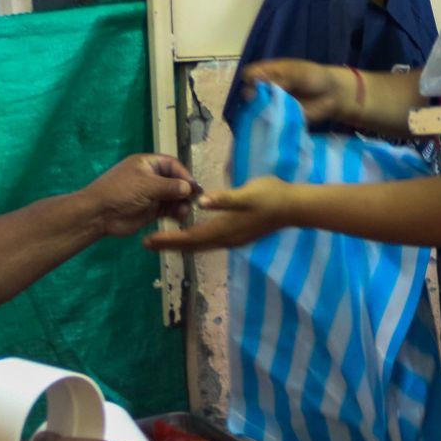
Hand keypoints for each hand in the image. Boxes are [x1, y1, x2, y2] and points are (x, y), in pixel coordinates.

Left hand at [82, 153, 195, 238]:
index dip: (184, 174)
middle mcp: (152, 177)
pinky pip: (169, 210)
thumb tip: (189, 188)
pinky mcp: (152, 210)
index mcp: (148, 164)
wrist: (99, 214)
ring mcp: (152, 194)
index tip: (194, 187)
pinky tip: (180, 217)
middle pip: (176, 181)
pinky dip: (176, 213)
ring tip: (184, 212)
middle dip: (185, 191)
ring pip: (174, 197)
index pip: (173, 165)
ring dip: (182, 203)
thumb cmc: (121, 192)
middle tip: (194, 201)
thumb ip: (170, 186)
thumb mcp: (146, 185)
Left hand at [144, 177, 292, 252]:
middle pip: (191, 246)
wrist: (293, 208)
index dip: (168, 240)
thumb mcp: (246, 193)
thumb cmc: (270, 195)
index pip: (189, 238)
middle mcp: (225, 239)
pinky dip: (194, 241)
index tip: (148, 241)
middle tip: (147, 244)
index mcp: (223, 229)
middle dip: (169, 245)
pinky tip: (190, 236)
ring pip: (200, 245)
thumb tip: (201, 202)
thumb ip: (224, 199)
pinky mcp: (237, 236)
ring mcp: (232, 239)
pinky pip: (209, 242)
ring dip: (180, 244)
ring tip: (162, 242)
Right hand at [245, 59, 348, 125]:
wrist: (332, 95)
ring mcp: (271, 105)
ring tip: (274, 112)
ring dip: (263, 112)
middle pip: (249, 94)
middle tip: (268, 101)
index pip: (249, 75)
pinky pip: (269, 122)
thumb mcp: (298, 73)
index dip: (251, 81)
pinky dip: (271, 123)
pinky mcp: (279, 119)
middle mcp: (265, 89)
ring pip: (257, 110)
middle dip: (255, 98)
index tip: (258, 85)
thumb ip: (279, 78)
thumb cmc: (314, 77)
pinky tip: (277, 123)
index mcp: (267, 72)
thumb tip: (257, 83)